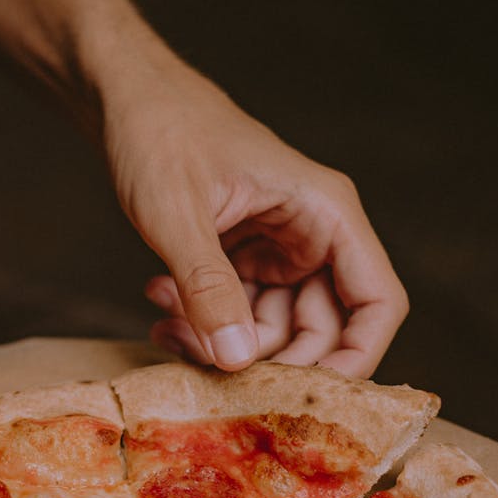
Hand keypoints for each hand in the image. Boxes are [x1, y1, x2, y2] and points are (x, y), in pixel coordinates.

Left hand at [104, 58, 407, 376]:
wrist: (120, 97)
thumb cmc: (157, 131)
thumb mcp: (178, 213)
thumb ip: (208, 288)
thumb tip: (238, 361)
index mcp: (324, 212)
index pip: (377, 301)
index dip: (357, 357)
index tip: (314, 400)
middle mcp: (311, 235)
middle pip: (322, 329)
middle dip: (267, 359)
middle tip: (213, 370)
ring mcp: (277, 250)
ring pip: (272, 329)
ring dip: (221, 341)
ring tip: (165, 323)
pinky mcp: (244, 259)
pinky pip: (237, 314)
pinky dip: (202, 322)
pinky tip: (158, 302)